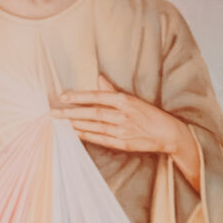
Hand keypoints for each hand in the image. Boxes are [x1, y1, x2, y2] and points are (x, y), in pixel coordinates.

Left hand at [54, 75, 199, 186]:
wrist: (168, 133)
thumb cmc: (150, 114)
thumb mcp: (133, 99)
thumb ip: (113, 90)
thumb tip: (98, 78)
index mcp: (125, 101)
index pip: (97, 97)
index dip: (79, 97)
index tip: (63, 96)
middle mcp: (122, 115)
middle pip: (91, 113)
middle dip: (71, 113)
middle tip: (53, 113)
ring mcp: (122, 131)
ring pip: (94, 127)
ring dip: (75, 125)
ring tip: (60, 123)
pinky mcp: (122, 143)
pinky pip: (100, 139)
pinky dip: (86, 136)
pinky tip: (74, 134)